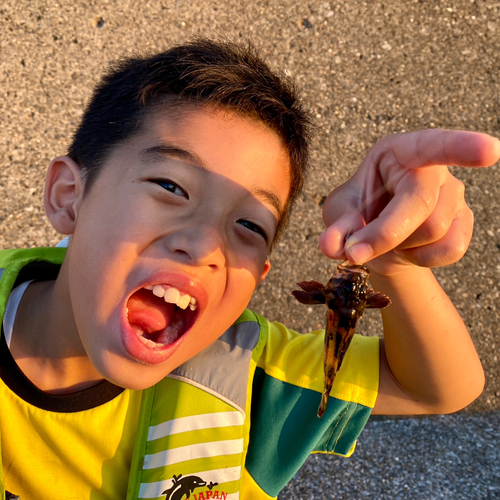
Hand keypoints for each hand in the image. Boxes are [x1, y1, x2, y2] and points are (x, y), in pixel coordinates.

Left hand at [319, 129, 499, 273]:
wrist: (380, 239)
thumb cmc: (359, 214)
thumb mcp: (339, 214)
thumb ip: (336, 228)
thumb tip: (331, 246)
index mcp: (399, 152)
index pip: (432, 145)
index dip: (460, 147)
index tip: (490, 150)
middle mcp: (432, 168)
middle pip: (421, 204)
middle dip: (385, 234)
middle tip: (355, 253)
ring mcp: (454, 193)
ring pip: (434, 230)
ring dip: (401, 245)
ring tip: (388, 237)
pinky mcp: (464, 220)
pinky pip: (452, 249)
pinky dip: (422, 258)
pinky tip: (409, 249)